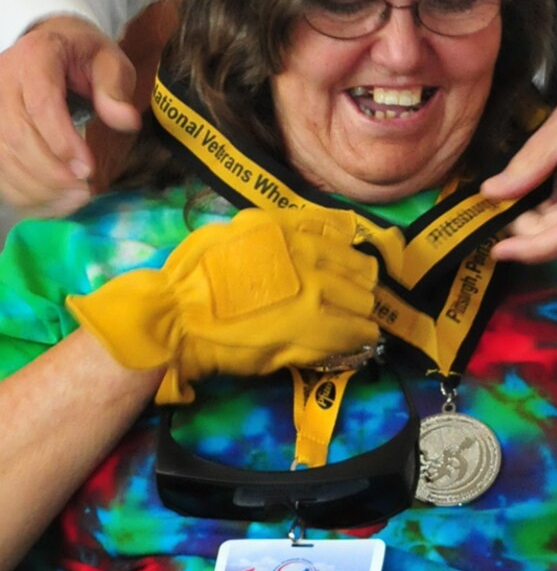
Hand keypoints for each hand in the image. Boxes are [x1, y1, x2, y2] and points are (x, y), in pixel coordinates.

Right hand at [0, 17, 140, 206]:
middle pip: (16, 135)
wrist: (50, 47)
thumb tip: (127, 121)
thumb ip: (115, 89)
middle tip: (84, 191)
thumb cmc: (82, 58)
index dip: (62, 141)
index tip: (88, 168)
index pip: (40, 103)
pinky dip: (24, 194)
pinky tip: (54, 203)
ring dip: (38, 188)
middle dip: (51, 172)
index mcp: (36, 57)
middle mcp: (3, 81)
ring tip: (74, 200)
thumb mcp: (108, 61)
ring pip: (3, 157)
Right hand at [67, 206, 380, 401]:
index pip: (348, 248)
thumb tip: (324, 230)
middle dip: (360, 290)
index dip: (353, 264)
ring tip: (355, 326)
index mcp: (294, 235)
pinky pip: (350, 337)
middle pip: (362, 278)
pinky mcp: (309, 336)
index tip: (350, 275)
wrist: (179, 316)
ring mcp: (313, 301)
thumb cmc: (198, 271)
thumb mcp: (243, 228)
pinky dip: (356, 339)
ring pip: (362, 309)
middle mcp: (311, 264)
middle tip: (352, 302)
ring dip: (361, 316)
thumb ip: (284, 227)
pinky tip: (352, 343)